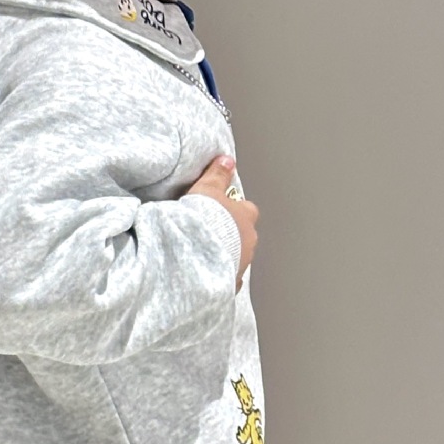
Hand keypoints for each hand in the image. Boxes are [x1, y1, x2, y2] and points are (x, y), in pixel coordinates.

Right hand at [185, 155, 257, 286]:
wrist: (195, 252)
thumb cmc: (203, 220)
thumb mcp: (208, 189)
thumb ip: (218, 175)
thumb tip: (227, 160)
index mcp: (245, 217)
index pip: (248, 210)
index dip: (236, 210)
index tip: (223, 210)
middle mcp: (248, 241)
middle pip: (245, 235)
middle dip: (233, 235)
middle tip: (212, 232)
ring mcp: (242, 263)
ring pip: (238, 257)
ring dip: (227, 254)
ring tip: (205, 254)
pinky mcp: (231, 283)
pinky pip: (228, 278)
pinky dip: (220, 275)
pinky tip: (205, 274)